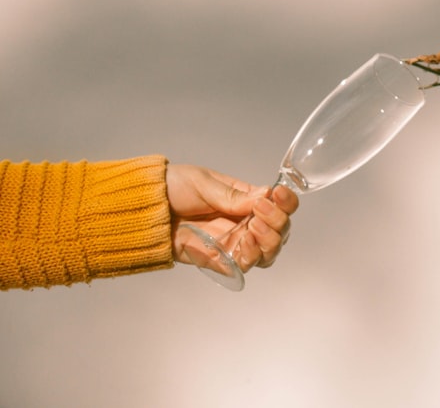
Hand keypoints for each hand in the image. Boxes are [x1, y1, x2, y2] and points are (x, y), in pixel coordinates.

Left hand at [167, 164, 299, 270]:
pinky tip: (243, 243)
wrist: (145, 210)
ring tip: (253, 230)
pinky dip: (251, 256)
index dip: (286, 202)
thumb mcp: (204, 183)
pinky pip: (247, 265)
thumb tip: (265, 196)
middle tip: (259, 213)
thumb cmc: (173, 188)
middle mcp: (246, 222)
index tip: (277, 195)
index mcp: (247, 200)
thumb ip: (233, 196)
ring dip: (269, 241)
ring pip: (269, 251)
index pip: (280, 205)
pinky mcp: (221, 261)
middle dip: (278, 222)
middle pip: (280, 230)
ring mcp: (235, 243)